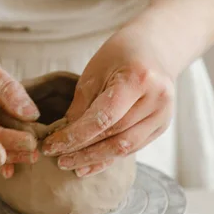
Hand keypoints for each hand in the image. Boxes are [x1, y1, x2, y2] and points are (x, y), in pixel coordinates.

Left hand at [42, 25, 174, 176]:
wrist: (154, 47)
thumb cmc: (120, 54)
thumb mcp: (95, 71)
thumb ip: (81, 105)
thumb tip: (63, 137)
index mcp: (138, 79)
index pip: (103, 117)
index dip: (75, 136)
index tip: (51, 146)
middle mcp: (157, 99)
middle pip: (115, 135)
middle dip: (83, 150)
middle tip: (58, 160)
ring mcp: (163, 115)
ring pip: (125, 147)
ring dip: (95, 159)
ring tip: (71, 165)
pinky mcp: (161, 126)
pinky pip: (132, 148)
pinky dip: (108, 158)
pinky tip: (88, 166)